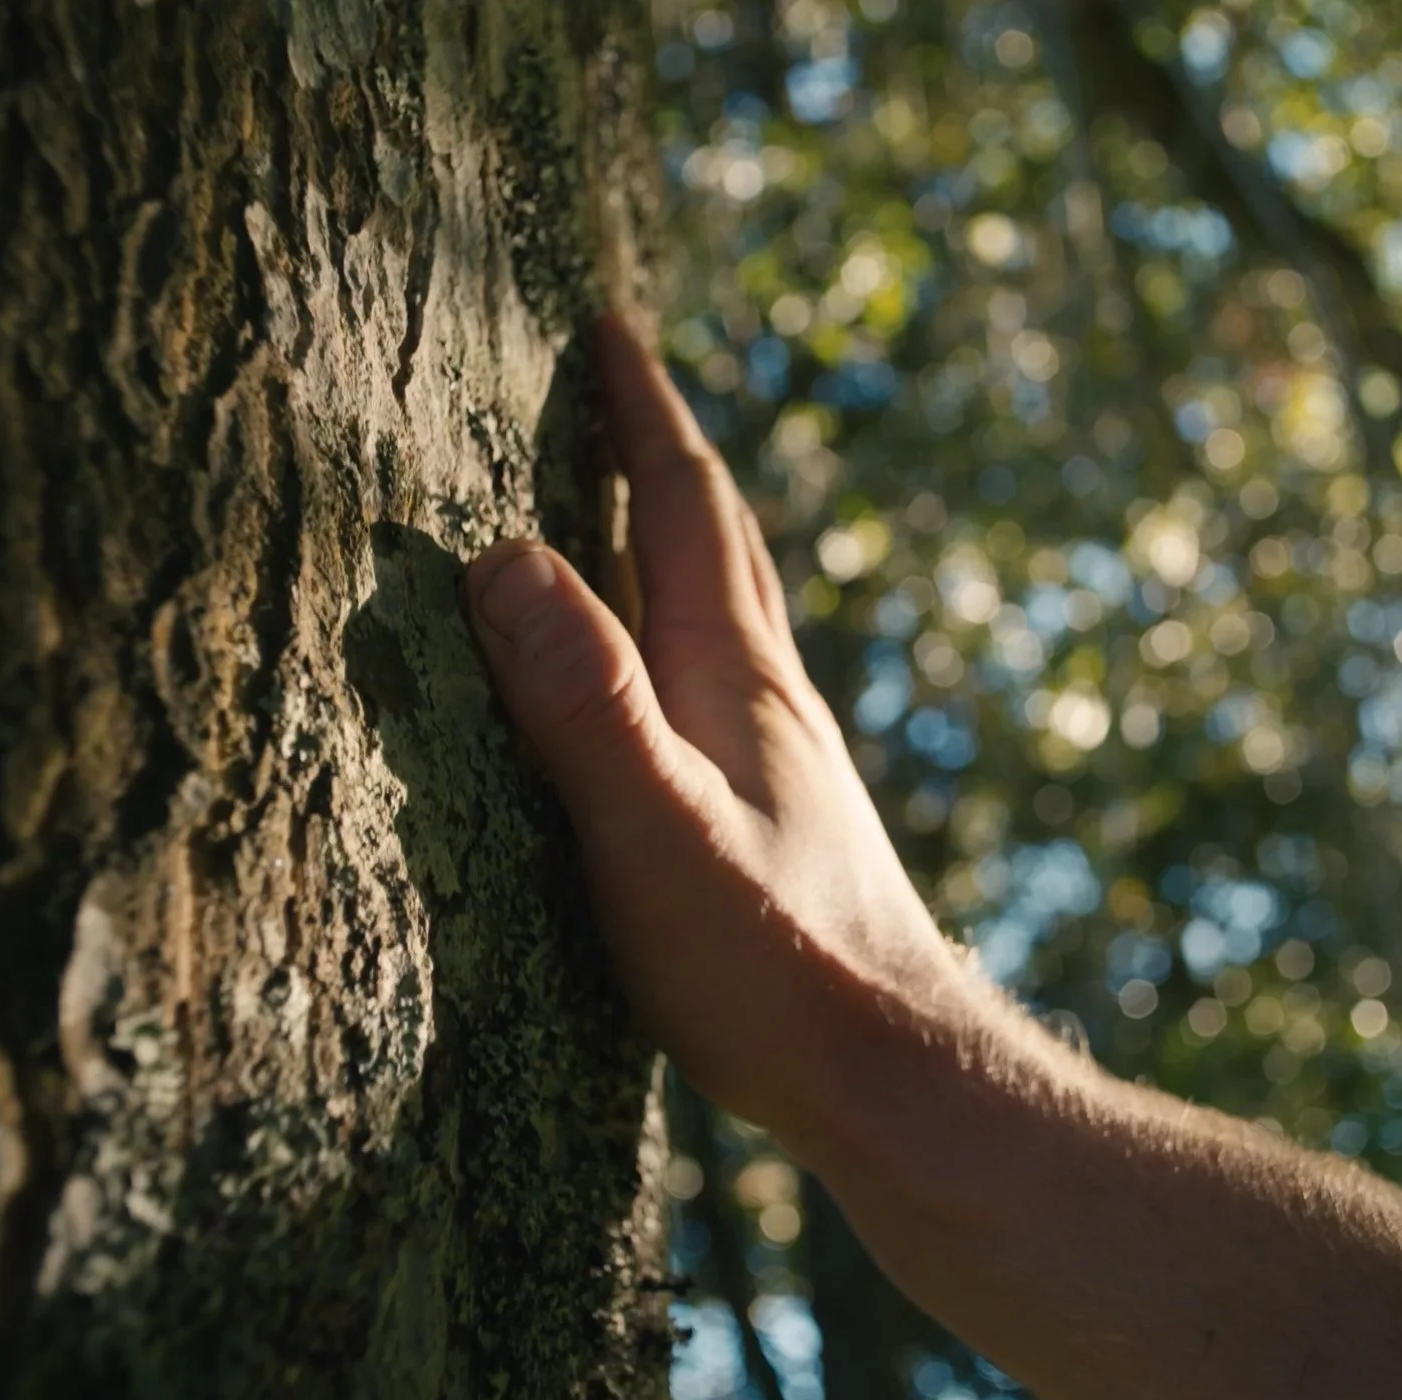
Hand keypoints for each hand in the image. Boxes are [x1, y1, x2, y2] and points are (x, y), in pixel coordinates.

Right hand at [464, 316, 985, 1152]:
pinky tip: (656, 681)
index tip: (607, 325)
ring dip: (671, 535)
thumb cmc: (776, 968)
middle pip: (715, 536)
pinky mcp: (775, 818)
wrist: (896, 1072)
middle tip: (615, 381)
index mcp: (735, 674)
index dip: (643, 409)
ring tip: (619, 507)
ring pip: (720, 607)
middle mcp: (768, 695)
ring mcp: (779, 756)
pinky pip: (712, 679)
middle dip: (661, 449)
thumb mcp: (656, 835)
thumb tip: (505, 558)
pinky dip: (672, 631)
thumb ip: (585, 706)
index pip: (684, 501)